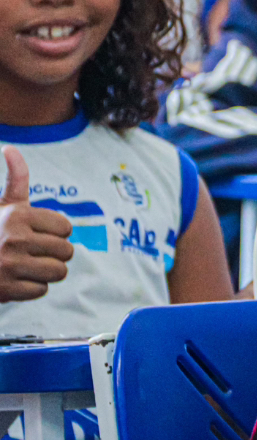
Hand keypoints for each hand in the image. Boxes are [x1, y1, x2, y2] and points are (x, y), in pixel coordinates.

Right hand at [0, 147, 73, 301]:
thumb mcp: (2, 205)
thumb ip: (15, 179)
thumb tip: (10, 148)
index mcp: (16, 215)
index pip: (66, 227)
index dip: (56, 233)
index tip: (38, 234)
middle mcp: (14, 238)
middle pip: (67, 251)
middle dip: (54, 254)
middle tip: (33, 252)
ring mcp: (10, 265)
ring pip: (59, 272)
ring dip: (46, 272)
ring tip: (27, 266)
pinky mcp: (8, 289)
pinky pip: (42, 290)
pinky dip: (32, 287)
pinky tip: (16, 279)